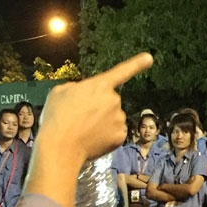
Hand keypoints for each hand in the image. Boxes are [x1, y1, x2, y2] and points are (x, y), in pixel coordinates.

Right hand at [38, 53, 152, 161]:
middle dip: (98, 108)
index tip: (149, 58)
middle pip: (109, 102)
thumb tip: (83, 95)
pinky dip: (105, 137)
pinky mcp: (120, 137)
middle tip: (78, 118)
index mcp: (100, 85)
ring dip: (101, 123)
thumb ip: (76, 89)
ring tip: (82, 130)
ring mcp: (119, 119)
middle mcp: (114, 99)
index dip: (137, 63)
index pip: (121, 71)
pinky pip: (115, 134)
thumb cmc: (56, 118)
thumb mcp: (60, 92)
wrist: (60, 148)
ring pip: (112, 119)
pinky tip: (91, 140)